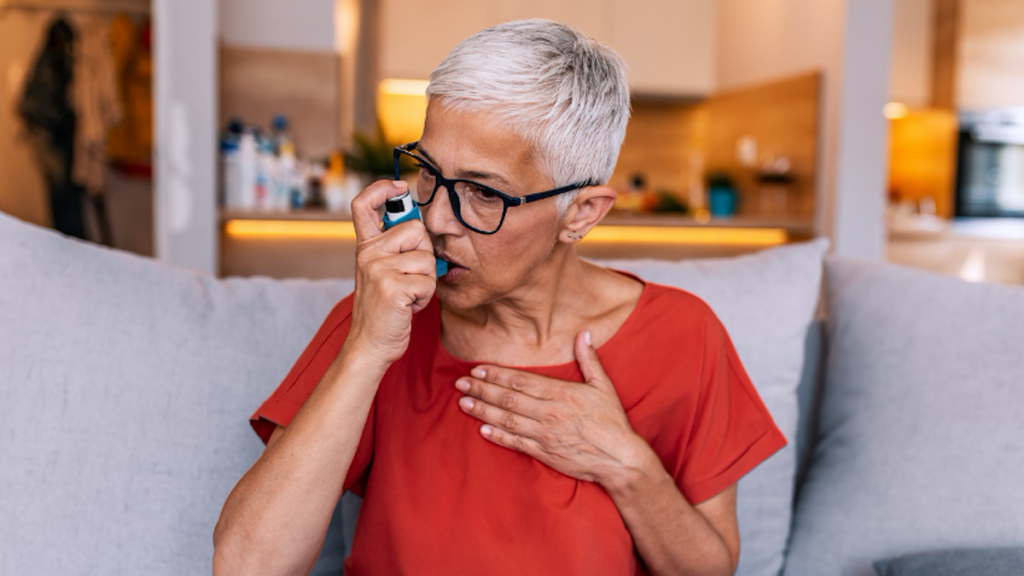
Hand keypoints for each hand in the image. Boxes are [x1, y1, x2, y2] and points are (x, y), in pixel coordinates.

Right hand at [346, 179, 436, 365]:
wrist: (369, 346)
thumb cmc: (384, 311)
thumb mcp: (381, 272)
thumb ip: (394, 248)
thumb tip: (421, 225)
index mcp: (365, 247)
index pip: (363, 205)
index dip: (381, 189)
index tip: (399, 187)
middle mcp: (368, 253)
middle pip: (416, 229)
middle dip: (424, 254)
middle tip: (410, 278)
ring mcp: (378, 269)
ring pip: (427, 258)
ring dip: (426, 280)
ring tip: (408, 295)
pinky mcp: (392, 287)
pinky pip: (428, 282)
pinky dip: (425, 298)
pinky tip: (408, 306)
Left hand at [454, 330, 653, 486]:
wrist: (619, 458)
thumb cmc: (611, 421)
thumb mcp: (603, 386)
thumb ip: (589, 359)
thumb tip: (584, 333)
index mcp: (561, 394)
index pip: (521, 381)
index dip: (497, 374)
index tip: (477, 368)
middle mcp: (548, 413)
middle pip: (508, 398)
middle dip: (482, 389)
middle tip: (461, 383)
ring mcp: (544, 434)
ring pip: (507, 420)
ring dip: (482, 410)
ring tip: (463, 402)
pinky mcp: (544, 453)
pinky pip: (516, 443)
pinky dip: (498, 437)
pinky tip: (482, 430)